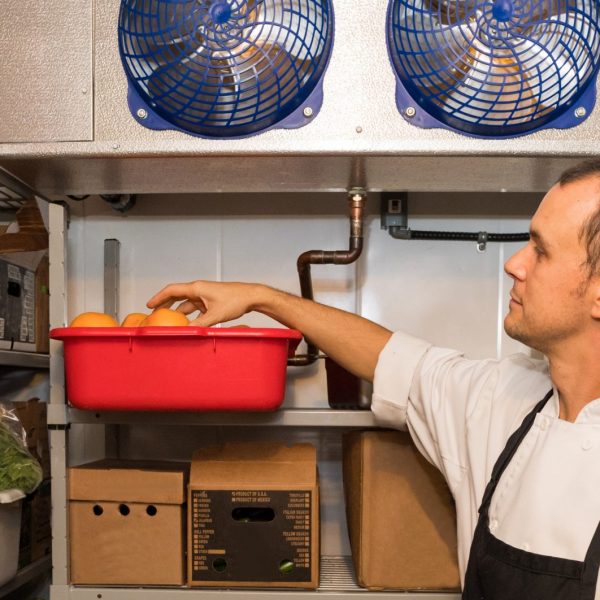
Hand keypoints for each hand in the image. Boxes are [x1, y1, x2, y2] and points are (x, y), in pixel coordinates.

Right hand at [146, 280, 262, 326]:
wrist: (251, 296)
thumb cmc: (235, 300)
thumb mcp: (215, 315)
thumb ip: (200, 324)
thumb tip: (187, 332)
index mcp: (197, 288)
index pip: (172, 290)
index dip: (159, 297)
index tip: (149, 305)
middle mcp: (199, 289)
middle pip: (177, 296)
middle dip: (165, 304)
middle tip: (154, 313)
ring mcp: (205, 295)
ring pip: (187, 303)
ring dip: (178, 311)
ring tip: (169, 321)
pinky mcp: (211, 301)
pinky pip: (196, 308)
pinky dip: (190, 315)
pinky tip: (188, 324)